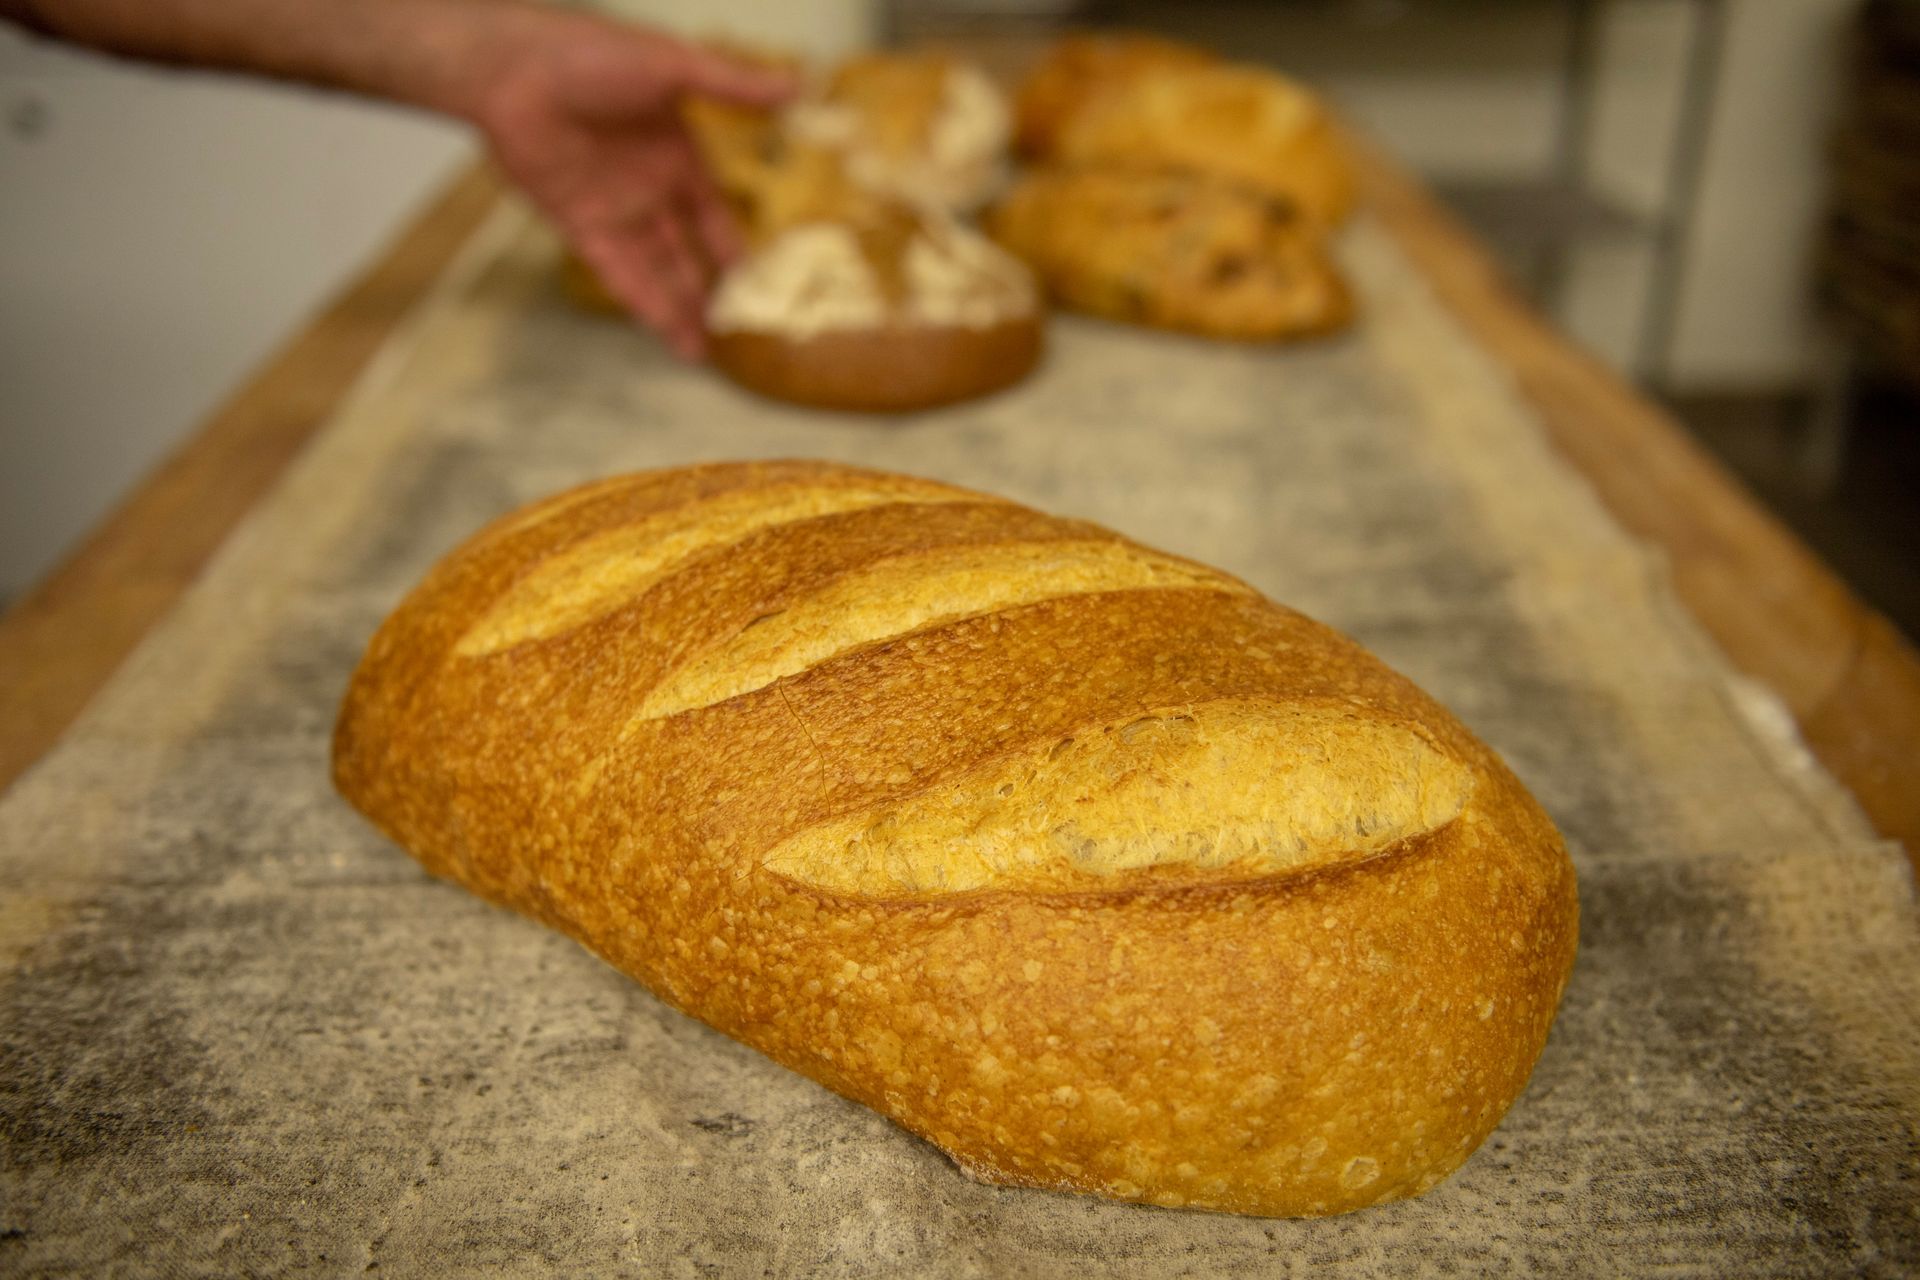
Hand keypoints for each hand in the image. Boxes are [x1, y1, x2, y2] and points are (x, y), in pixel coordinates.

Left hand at [475, 17, 792, 358]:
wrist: (515, 70)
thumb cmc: (592, 56)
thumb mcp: (672, 66)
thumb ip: (731, 85)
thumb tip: (798, 85)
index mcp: (677, 156)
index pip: (714, 216)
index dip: (734, 250)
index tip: (758, 285)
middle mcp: (648, 190)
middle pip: (685, 254)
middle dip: (708, 293)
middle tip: (733, 333)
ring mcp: (614, 211)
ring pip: (655, 272)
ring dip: (677, 310)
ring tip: (702, 352)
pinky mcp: (579, 226)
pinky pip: (618, 273)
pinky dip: (642, 303)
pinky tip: (666, 333)